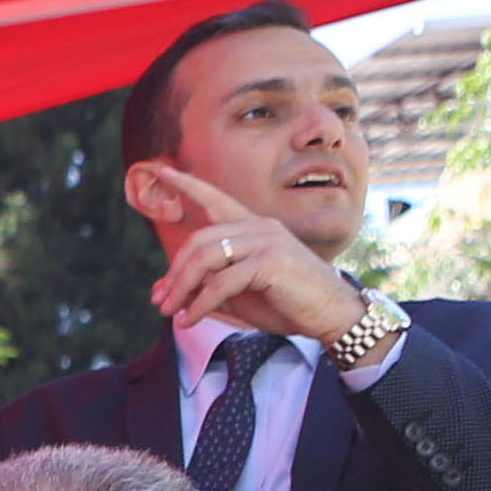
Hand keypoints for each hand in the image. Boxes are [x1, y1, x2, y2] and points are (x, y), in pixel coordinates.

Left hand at [123, 160, 361, 341]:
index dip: (188, 185)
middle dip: (174, 273)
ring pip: (206, 258)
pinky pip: (221, 282)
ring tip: (170, 312)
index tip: (160, 170)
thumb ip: (205, 286)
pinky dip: (200, 303)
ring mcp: (267, 240)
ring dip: (181, 288)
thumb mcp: (238, 294)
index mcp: (254, 227)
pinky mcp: (271, 261)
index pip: (216, 199)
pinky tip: (190, 320)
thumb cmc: (286, 303)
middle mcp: (260, 226)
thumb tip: (162, 291)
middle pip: (199, 240)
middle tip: (160, 302)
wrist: (331, 314)